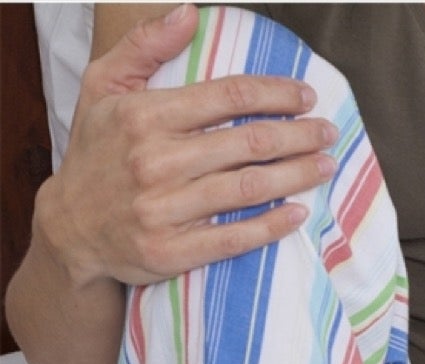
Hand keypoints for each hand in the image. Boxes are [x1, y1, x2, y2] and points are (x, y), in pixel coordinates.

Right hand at [37, 4, 334, 289]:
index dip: (277, 93)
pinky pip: (235, 237)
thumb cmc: (95, 151)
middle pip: (250, 142)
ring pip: (250, 187)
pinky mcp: (172, 251)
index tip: (306, 96)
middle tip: (328, 131)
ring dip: (298, 175)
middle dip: (299, 134)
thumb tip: (188, 11)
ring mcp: (163, 208)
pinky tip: (300, 213)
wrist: (69, 227)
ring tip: (326, 165)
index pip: (229, 95)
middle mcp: (154, 160)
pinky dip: (273, 225)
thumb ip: (145, 46)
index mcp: (144, 116)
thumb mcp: (103, 87)